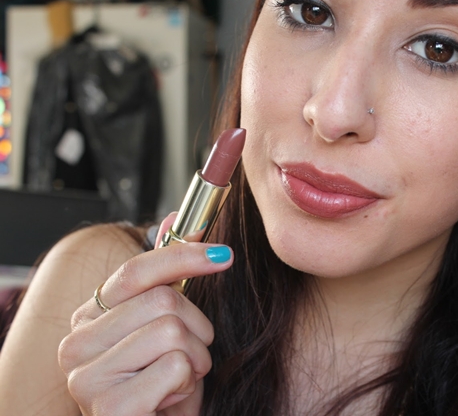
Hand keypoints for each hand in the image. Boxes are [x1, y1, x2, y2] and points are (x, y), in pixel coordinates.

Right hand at [58, 216, 231, 414]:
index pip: (136, 271)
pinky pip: (176, 368)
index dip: (183, 256)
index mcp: (88, 318)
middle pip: (164, 300)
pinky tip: (170, 400)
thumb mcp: (163, 327)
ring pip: (174, 331)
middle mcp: (76, 344)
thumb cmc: (160, 384)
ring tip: (178, 379)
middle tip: (189, 354)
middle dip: (197, 327)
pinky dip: (189, 384)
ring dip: (196, 358)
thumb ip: (163, 277)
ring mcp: (87, 378)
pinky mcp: (110, 408)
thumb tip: (172, 219)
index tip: (222, 255)